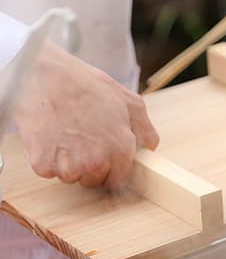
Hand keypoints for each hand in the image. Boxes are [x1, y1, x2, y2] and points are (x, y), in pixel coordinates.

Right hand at [14, 41, 158, 188]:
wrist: (42, 76)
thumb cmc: (86, 86)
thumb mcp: (129, 102)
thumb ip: (145, 131)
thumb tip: (150, 150)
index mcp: (121, 150)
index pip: (118, 181)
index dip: (112, 169)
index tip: (104, 156)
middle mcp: (96, 162)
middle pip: (94, 180)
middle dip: (90, 165)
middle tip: (83, 138)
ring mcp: (68, 166)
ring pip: (71, 177)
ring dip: (69, 163)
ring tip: (66, 134)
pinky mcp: (43, 165)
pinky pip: (49, 172)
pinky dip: (48, 159)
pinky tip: (51, 136)